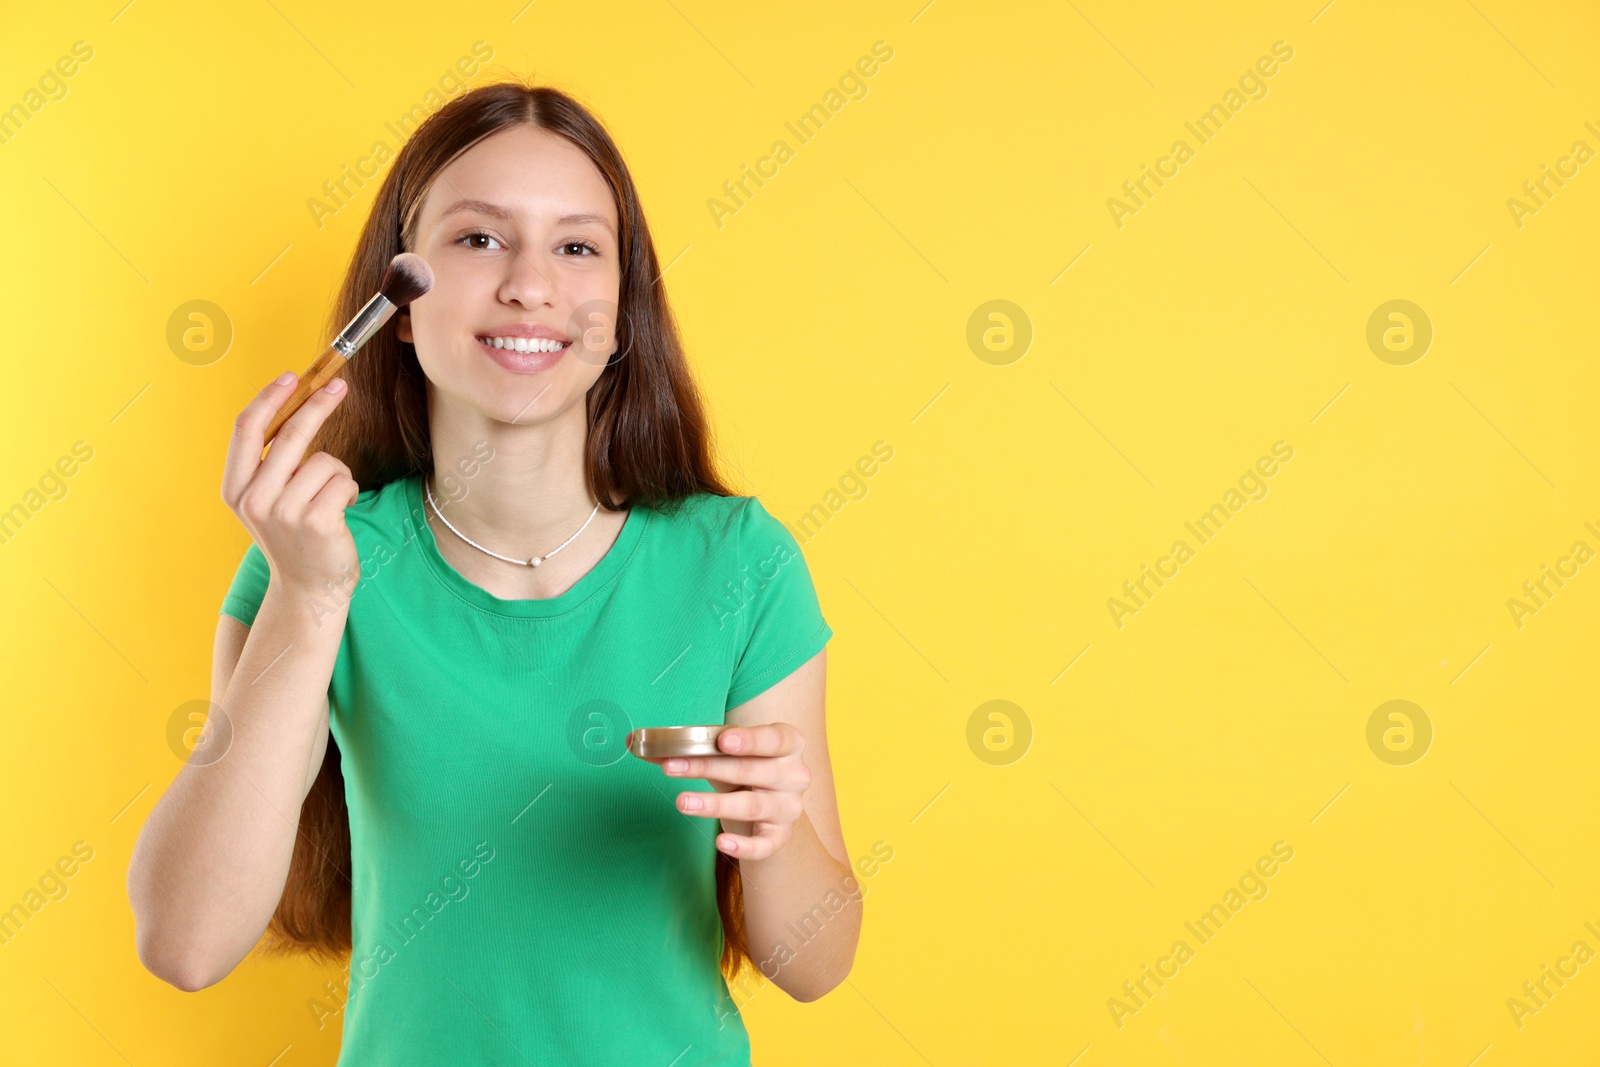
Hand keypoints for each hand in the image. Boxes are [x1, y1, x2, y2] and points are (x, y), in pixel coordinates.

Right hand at [222, 372, 359, 598]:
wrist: (310, 588)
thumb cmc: (295, 535)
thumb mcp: (269, 498)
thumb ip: (272, 461)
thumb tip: (296, 403)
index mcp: (235, 488)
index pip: (245, 429)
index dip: (269, 398)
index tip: (292, 377)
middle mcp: (254, 499)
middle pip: (289, 434)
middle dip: (318, 404)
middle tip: (339, 386)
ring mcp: (284, 512)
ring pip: (325, 461)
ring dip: (338, 474)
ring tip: (330, 499)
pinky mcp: (316, 521)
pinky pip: (344, 481)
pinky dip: (349, 491)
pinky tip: (340, 513)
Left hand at [651, 724, 810, 859]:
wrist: (770, 809)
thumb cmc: (744, 771)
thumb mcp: (723, 755)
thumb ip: (686, 747)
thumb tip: (633, 742)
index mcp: (787, 744)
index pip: (773, 739)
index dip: (749, 739)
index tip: (722, 741)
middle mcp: (794, 775)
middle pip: (752, 770)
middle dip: (709, 768)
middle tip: (671, 767)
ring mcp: (789, 808)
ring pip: (752, 805)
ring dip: (715, 804)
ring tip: (681, 802)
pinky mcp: (780, 837)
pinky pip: (764, 844)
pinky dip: (744, 846)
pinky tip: (721, 844)